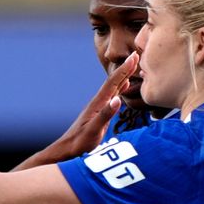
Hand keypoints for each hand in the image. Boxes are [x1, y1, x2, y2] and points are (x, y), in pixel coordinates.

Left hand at [12, 52, 137, 170]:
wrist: (67, 150)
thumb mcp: (94, 130)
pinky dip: (120, 88)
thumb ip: (105, 115)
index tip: (134, 56)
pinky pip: (113, 96)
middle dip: (125, 68)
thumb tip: (116, 100)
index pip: (113, 82)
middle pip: (114, 81)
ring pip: (113, 87)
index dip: (124, 69)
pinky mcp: (99, 113)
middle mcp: (99, 102)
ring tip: (132, 66)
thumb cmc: (80, 143)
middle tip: (136, 54)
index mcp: (98, 103)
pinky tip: (123, 86)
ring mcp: (99, 107)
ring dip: (123, 75)